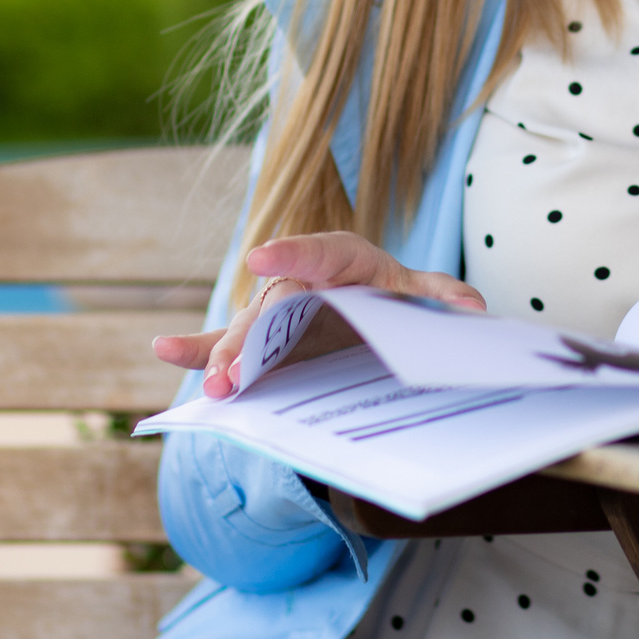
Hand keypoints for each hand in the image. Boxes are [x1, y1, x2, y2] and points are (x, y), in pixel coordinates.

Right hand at [151, 231, 486, 398]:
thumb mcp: (413, 289)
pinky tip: (164, 349)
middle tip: (231, 376)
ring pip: (244, 333)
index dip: (288, 252)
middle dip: (248, 342)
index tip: (261, 257)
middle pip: (269, 309)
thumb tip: (474, 307)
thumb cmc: (388, 290)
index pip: (314, 252)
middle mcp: (298, 280)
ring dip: (223, 359)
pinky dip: (195, 350)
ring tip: (212, 386)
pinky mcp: (257, 338)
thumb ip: (438, 293)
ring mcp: (273, 311)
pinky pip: (222, 343)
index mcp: (339, 258)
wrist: (365, 299)